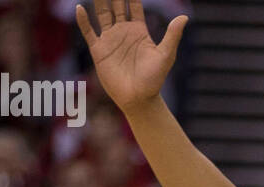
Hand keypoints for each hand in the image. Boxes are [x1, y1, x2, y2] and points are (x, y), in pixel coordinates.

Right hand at [76, 0, 188, 115]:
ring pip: (101, 13)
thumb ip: (172, 35)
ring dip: (98, 0)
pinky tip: (80, 8)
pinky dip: (83, 20)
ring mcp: (110, 39)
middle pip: (115, 5)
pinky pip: (88, 31)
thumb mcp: (165, 56)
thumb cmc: (154, 80)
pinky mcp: (99, 50)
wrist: (139, 100)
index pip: (133, 5)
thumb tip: (184, 17)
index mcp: (139, 31)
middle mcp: (123, 31)